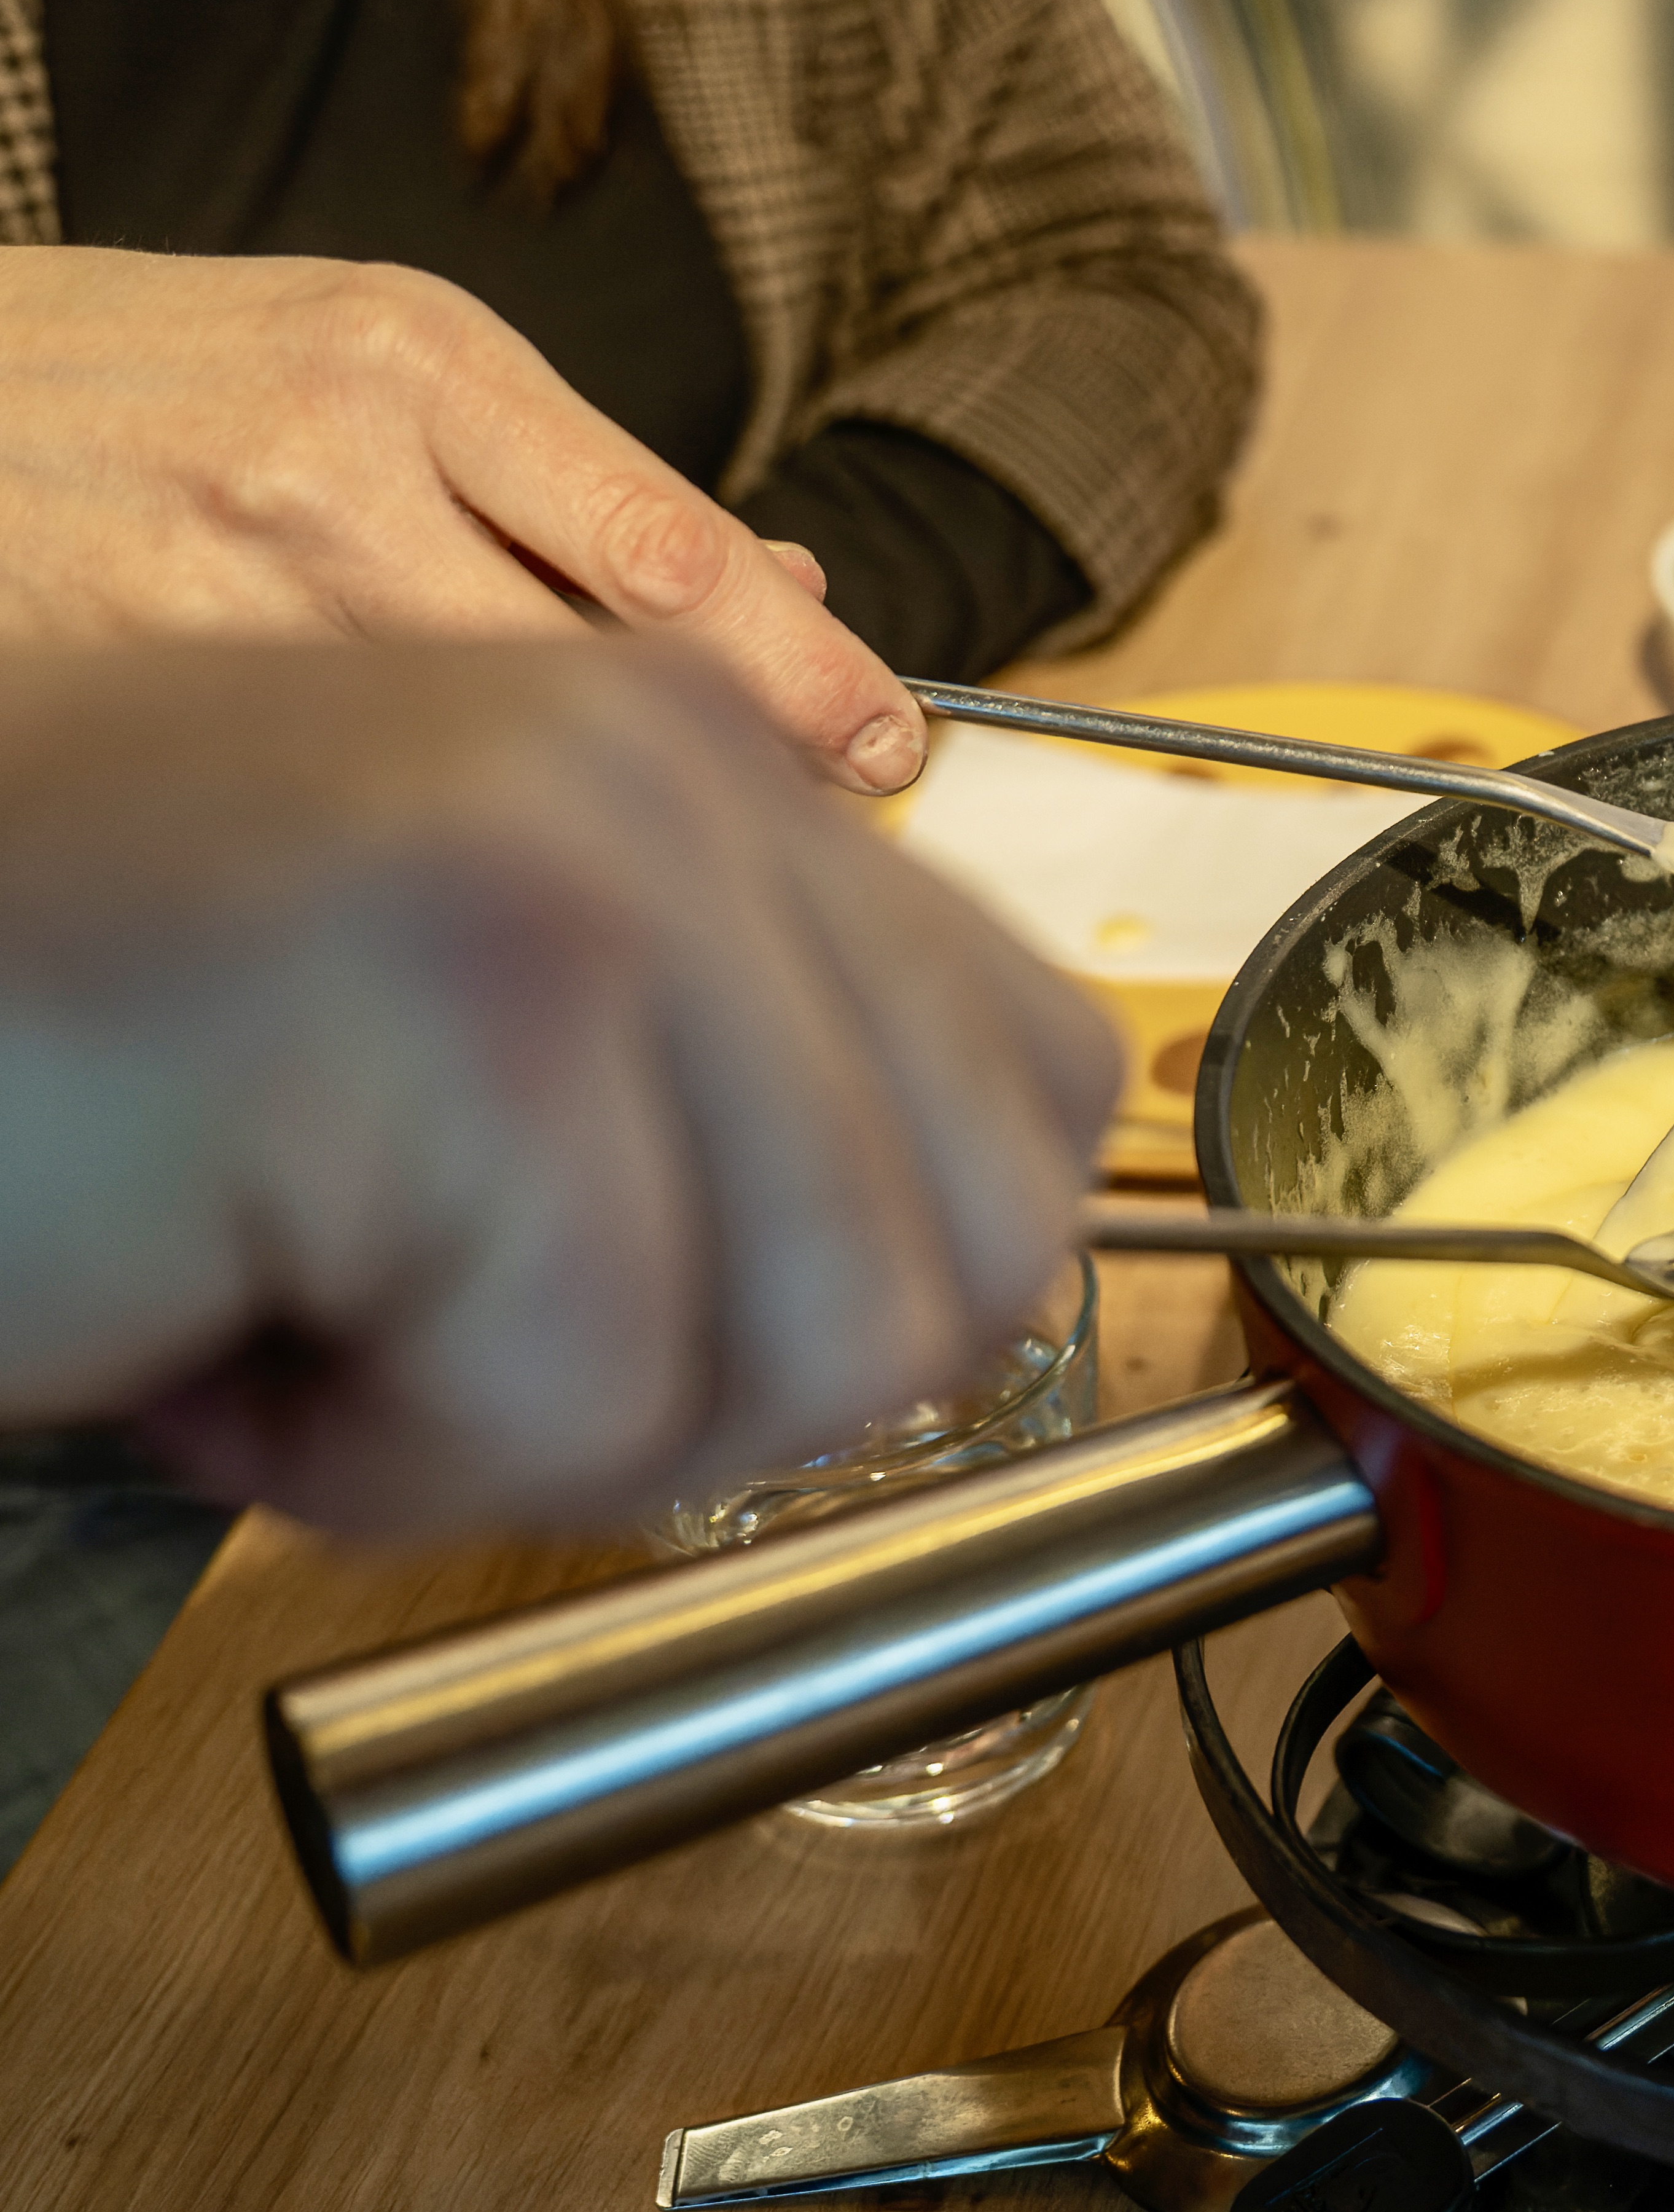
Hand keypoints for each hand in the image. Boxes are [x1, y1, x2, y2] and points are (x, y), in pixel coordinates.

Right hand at [0, 248, 927, 789]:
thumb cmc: (159, 382)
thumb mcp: (381, 369)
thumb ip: (583, 490)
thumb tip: (794, 598)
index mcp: (412, 364)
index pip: (669, 554)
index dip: (807, 675)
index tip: (892, 742)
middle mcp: (329, 474)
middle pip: (605, 675)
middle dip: (737, 762)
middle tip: (822, 816)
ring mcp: (230, 599)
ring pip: (491, 756)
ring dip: (606, 811)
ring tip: (667, 841)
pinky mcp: (158, 700)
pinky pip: (365, 799)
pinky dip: (454, 832)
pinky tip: (481, 846)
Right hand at [0, 640, 1118, 1538]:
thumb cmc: (92, 1098)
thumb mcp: (487, 1075)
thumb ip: (752, 1114)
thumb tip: (998, 1269)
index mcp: (711, 763)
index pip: (1040, 1090)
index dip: (878, 1285)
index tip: (629, 1296)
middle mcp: (677, 766)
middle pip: (973, 1248)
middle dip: (718, 1387)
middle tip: (439, 1323)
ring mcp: (577, 862)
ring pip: (811, 1344)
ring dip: (538, 1426)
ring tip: (309, 1305)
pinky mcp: (451, 1002)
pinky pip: (579, 1392)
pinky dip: (383, 1448)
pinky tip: (210, 1318)